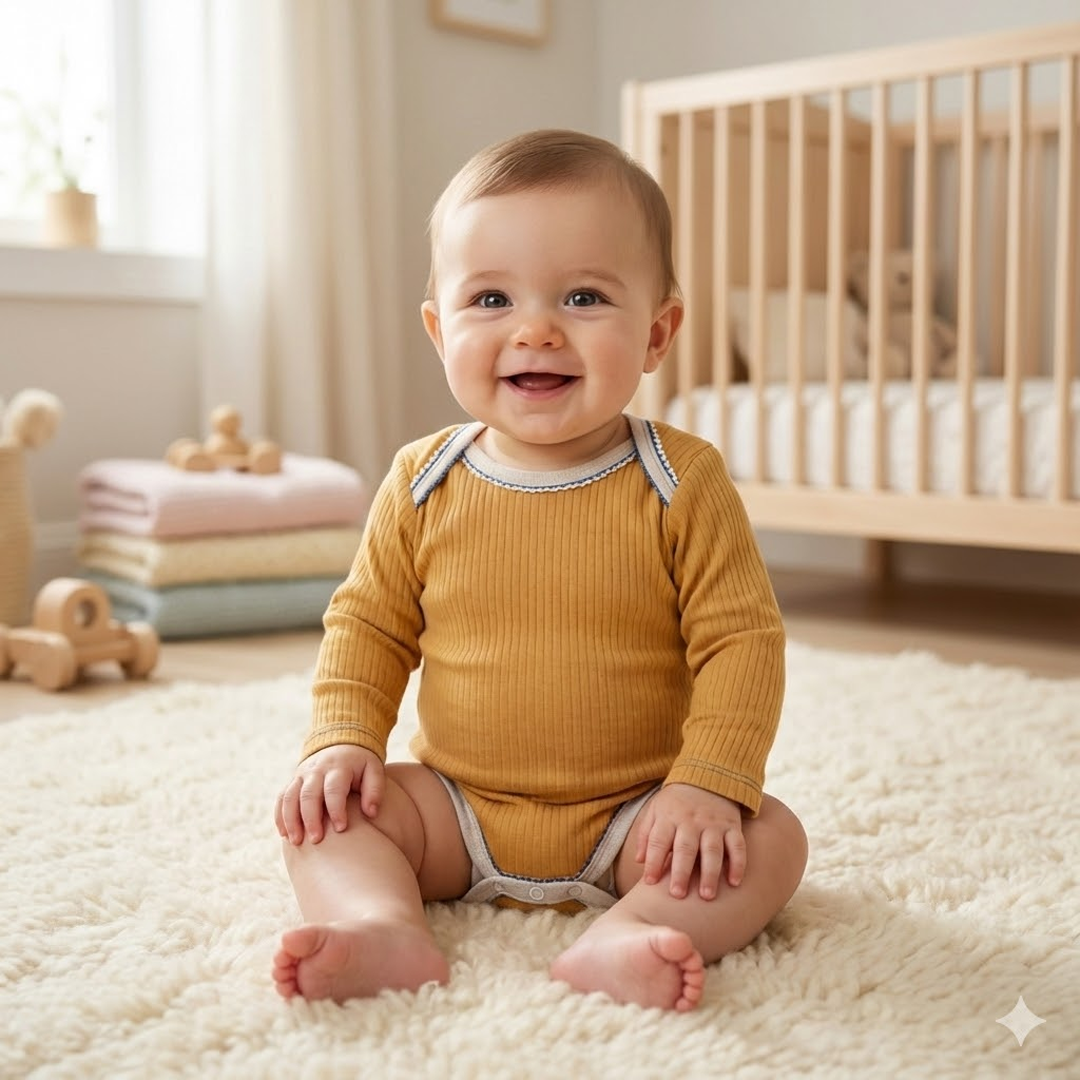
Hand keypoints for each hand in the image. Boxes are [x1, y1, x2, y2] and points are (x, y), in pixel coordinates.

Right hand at [274, 744, 384, 845]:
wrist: (342, 744)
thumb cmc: (361, 765)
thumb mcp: (374, 770)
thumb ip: (375, 790)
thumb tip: (371, 813)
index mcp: (338, 767)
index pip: (334, 789)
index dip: (336, 810)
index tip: (341, 829)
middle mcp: (316, 770)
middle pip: (308, 794)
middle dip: (310, 819)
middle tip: (316, 841)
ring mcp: (302, 775)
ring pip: (290, 796)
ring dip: (291, 820)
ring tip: (296, 842)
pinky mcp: (293, 781)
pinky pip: (282, 798)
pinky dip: (280, 816)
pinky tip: (285, 835)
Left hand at [635, 784, 746, 899]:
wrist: (708, 776)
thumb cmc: (677, 802)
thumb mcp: (656, 810)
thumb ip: (646, 835)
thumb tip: (639, 861)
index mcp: (669, 817)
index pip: (658, 841)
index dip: (653, 861)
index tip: (650, 882)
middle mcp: (691, 821)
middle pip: (685, 848)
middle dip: (681, 872)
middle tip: (678, 895)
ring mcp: (713, 823)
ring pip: (712, 849)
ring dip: (709, 873)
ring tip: (706, 896)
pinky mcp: (732, 826)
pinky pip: (737, 845)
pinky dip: (737, 863)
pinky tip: (734, 882)